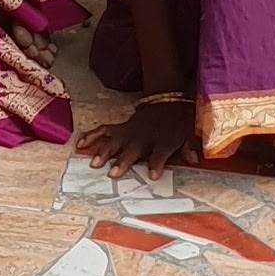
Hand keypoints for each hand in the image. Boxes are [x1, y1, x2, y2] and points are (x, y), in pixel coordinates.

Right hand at [78, 94, 195, 177]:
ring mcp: (130, 132)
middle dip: (123, 161)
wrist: (168, 99)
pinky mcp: (121, 127)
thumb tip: (194, 158)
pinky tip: (80, 143)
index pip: (160, 155)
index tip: (153, 176)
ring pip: (114, 141)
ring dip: (104, 152)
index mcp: (163, 141)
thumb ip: (189, 146)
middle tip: (113, 174)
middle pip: (132, 151)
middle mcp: (144, 138)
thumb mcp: (189, 133)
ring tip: (94, 163)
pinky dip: (91, 136)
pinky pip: (103, 130)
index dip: (157, 165)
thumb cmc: (179, 122)